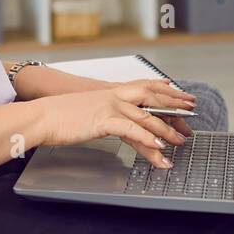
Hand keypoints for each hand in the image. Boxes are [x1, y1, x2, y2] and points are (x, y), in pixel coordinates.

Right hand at [34, 80, 197, 169]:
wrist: (41, 116)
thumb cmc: (59, 116)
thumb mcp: (86, 111)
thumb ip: (103, 114)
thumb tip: (111, 123)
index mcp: (110, 92)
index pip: (144, 87)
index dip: (164, 90)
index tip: (179, 93)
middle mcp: (113, 96)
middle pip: (152, 98)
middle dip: (174, 105)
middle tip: (192, 113)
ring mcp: (109, 107)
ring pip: (145, 116)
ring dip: (166, 130)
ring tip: (180, 141)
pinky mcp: (103, 121)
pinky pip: (131, 129)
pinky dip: (147, 138)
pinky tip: (158, 146)